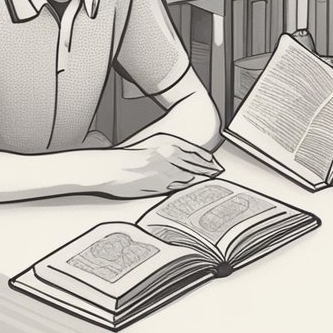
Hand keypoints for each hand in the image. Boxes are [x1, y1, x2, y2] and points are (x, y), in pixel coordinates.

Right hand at [104, 133, 223, 197]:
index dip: (207, 159)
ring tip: (210, 182)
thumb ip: (170, 147)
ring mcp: (168, 172)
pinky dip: (190, 188)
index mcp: (169, 144)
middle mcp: (172, 157)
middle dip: (210, 170)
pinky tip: (194, 190)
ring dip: (203, 179)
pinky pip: (182, 187)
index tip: (214, 163)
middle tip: (218, 173)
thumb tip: (187, 154)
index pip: (196, 152)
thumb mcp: (152, 143)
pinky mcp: (163, 185)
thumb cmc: (129, 156)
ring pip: (193, 177)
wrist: (114, 168)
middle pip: (198, 165)